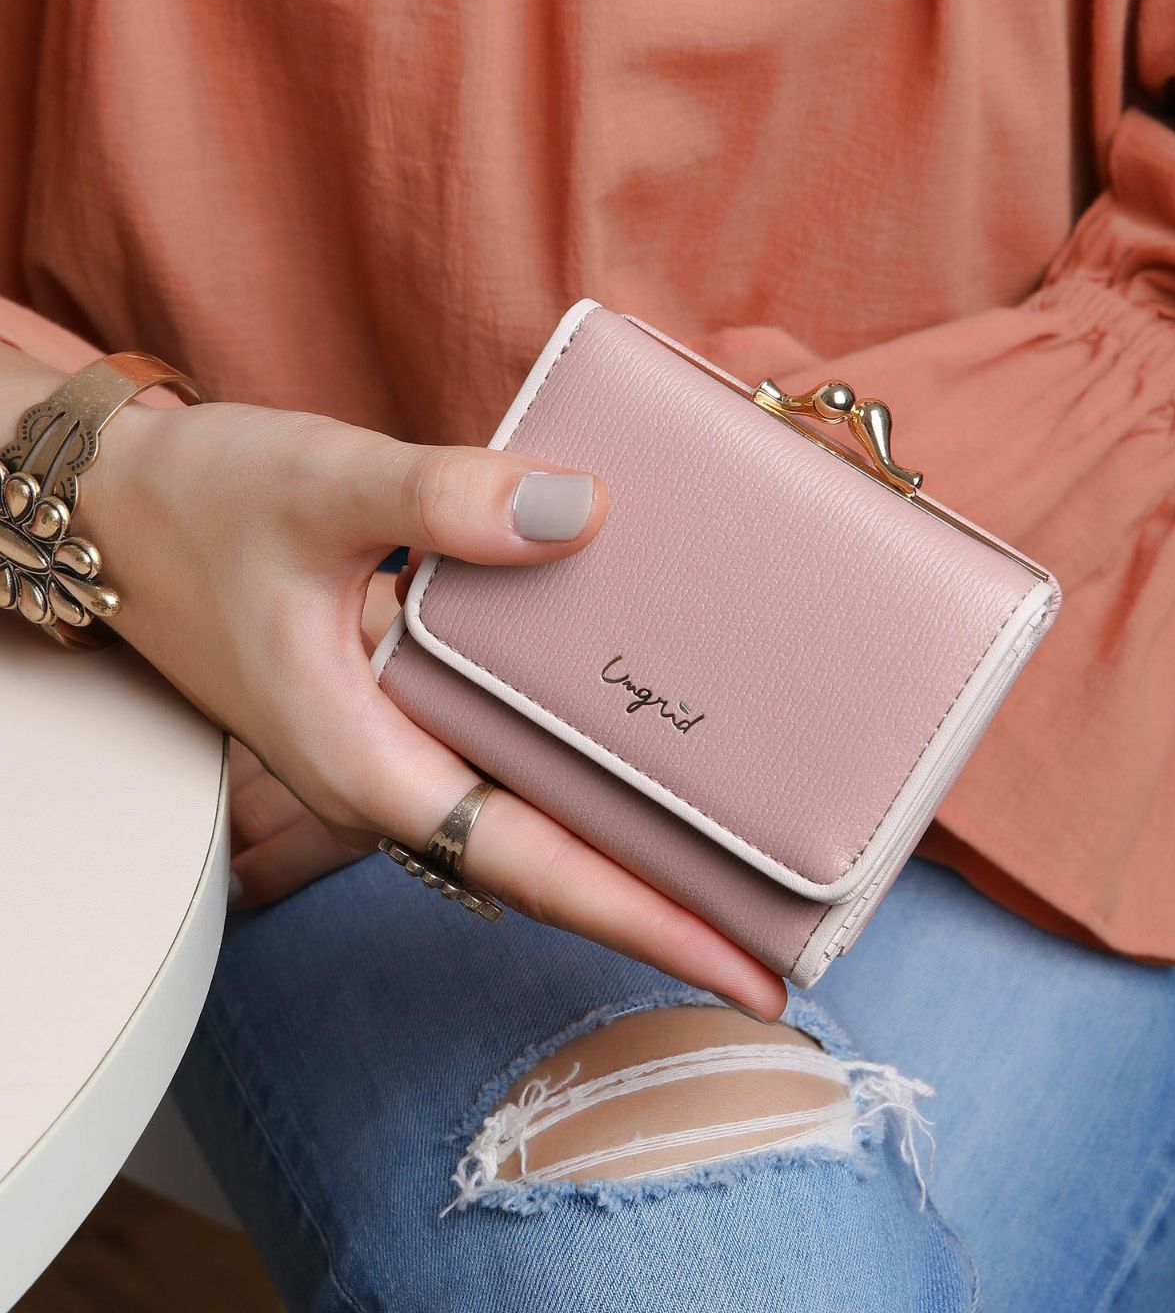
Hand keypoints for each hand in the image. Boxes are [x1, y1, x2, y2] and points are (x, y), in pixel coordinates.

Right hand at [84, 398, 787, 1018]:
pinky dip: (578, 770)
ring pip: (531, 818)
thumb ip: (441, 497)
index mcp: (369, 760)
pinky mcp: (400, 705)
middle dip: (660, 910)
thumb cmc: (195, 506)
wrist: (113, 509)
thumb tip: (581, 515)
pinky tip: (635, 743)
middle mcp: (390, 773)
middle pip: (549, 866)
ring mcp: (395, 746)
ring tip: (735, 865)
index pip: (531, 863)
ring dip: (625, 848)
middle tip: (778, 940)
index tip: (743, 972)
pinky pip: (508, 758)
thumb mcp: (319, 484)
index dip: (643, 920)